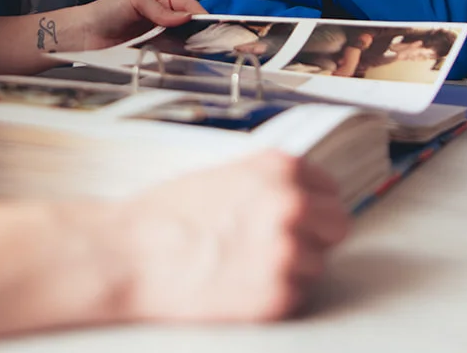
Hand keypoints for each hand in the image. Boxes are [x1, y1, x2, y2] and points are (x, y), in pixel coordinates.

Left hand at [73, 0, 204, 51]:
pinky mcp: (153, 55)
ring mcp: (160, 38)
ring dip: (188, 48)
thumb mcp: (134, 0)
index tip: (210, 25)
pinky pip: (170, 57)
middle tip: (206, 42)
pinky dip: (176, 60)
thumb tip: (185, 17)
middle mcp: (165, 19)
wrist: (84, 35)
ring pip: (183, 43)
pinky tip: (180, 63)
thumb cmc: (106, 11)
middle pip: (190, 26)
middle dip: (198, 32)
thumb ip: (160, 9)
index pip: (189, 6)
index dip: (200, 15)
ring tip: (195, 53)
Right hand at [110, 152, 351, 321]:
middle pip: (337, 225)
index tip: (301, 216)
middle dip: (315, 236)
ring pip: (318, 264)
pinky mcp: (278, 296)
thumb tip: (301, 196)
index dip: (313, 205)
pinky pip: (297, 296)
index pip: (329, 188)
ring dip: (292, 268)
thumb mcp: (225, 175)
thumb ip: (269, 183)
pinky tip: (240, 285)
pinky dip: (275, 295)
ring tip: (247, 266)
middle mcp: (290, 205)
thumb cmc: (165, 216)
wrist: (129, 256)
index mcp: (278, 169)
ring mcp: (287, 252)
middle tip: (280, 245)